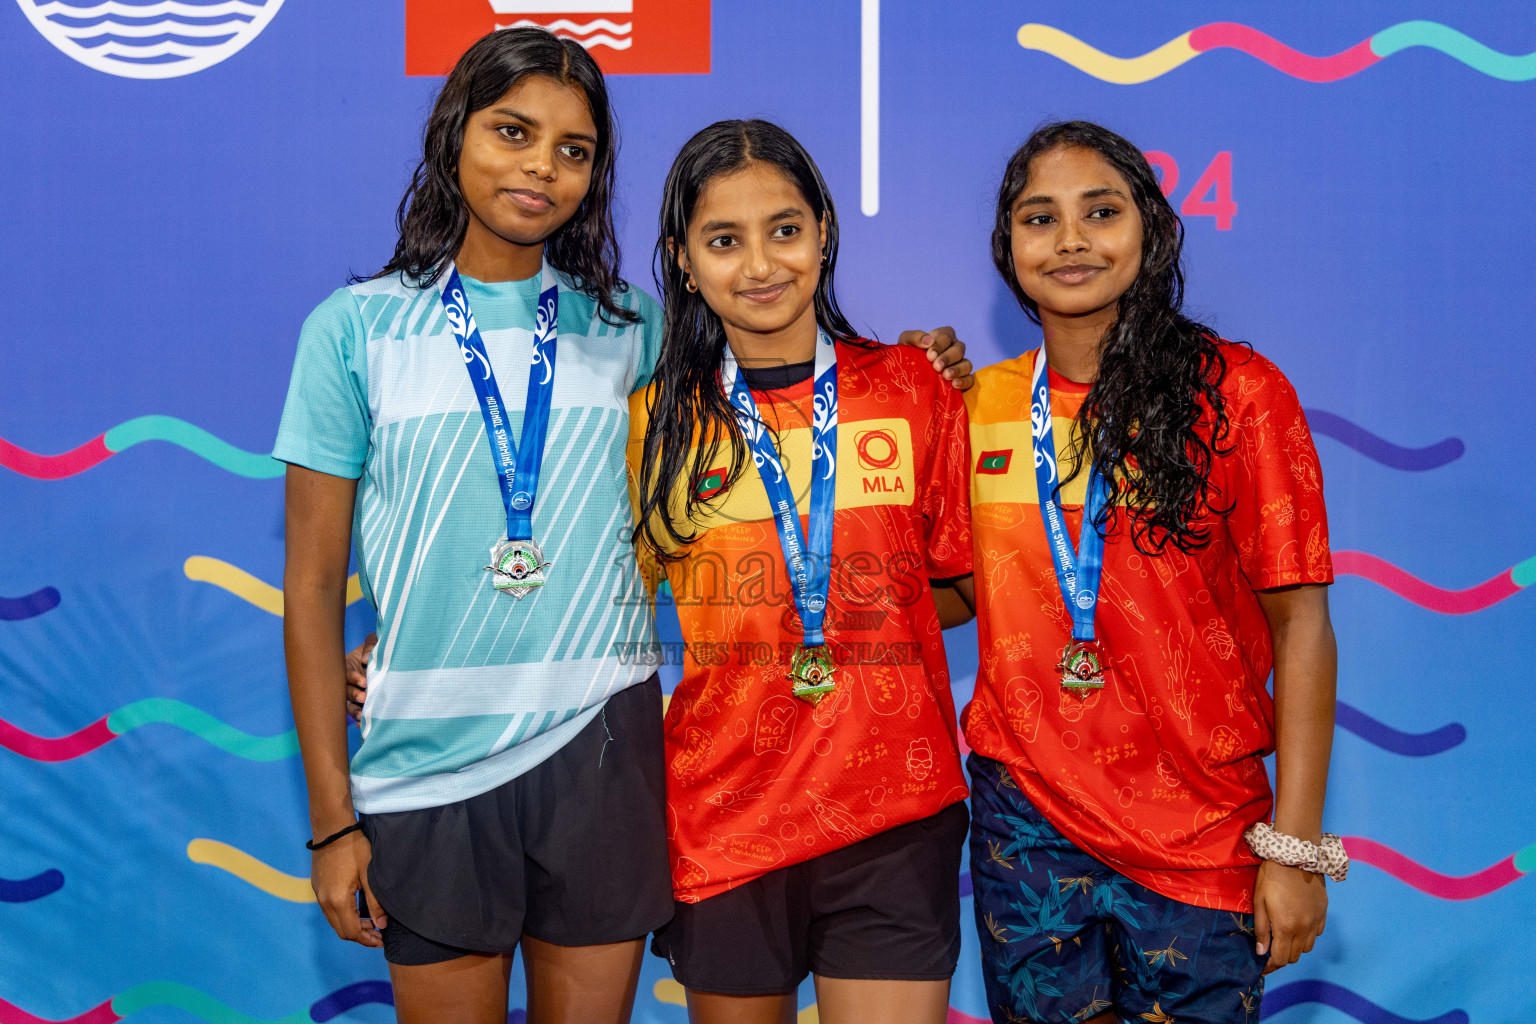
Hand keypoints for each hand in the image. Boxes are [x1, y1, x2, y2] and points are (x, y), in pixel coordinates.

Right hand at [311, 829, 386, 946]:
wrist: (332, 829)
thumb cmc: (354, 848)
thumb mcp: (369, 875)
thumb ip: (375, 902)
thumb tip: (381, 925)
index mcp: (337, 901)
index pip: (352, 932)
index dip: (367, 940)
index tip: (381, 940)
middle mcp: (324, 902)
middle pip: (342, 931)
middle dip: (361, 935)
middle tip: (379, 932)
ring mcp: (319, 895)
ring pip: (335, 922)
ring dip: (352, 926)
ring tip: (371, 922)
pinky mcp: (318, 888)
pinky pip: (330, 911)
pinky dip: (344, 916)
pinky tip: (358, 910)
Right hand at [345, 633, 377, 722]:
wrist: (386, 658)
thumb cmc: (378, 648)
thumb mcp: (374, 641)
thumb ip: (370, 645)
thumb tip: (365, 659)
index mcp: (347, 666)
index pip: (346, 674)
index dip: (354, 678)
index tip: (365, 682)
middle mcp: (348, 682)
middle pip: (346, 691)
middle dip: (354, 694)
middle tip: (364, 697)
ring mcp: (354, 694)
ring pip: (349, 705)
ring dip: (354, 710)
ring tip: (362, 716)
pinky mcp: (361, 704)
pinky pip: (357, 714)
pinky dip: (359, 720)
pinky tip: (363, 725)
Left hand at [897, 326, 974, 390]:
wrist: (906, 378)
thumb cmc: (907, 356)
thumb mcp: (905, 342)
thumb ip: (915, 337)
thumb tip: (929, 340)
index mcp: (943, 337)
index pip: (947, 335)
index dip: (940, 344)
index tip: (930, 355)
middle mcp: (954, 349)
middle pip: (959, 349)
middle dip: (948, 358)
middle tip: (936, 367)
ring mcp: (960, 365)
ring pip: (967, 364)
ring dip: (957, 370)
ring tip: (946, 376)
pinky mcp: (962, 380)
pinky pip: (970, 380)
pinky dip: (964, 381)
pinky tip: (954, 384)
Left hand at [1253, 860, 1326, 973]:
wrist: (1296, 857)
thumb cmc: (1272, 878)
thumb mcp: (1260, 902)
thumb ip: (1262, 930)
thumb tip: (1261, 952)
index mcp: (1286, 928)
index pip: (1281, 959)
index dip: (1270, 966)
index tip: (1262, 966)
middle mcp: (1304, 929)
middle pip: (1294, 956)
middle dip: (1281, 957)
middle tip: (1270, 950)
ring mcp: (1316, 921)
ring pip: (1307, 947)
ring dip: (1294, 948)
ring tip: (1283, 938)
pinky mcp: (1323, 913)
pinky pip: (1316, 934)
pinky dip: (1306, 936)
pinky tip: (1297, 926)